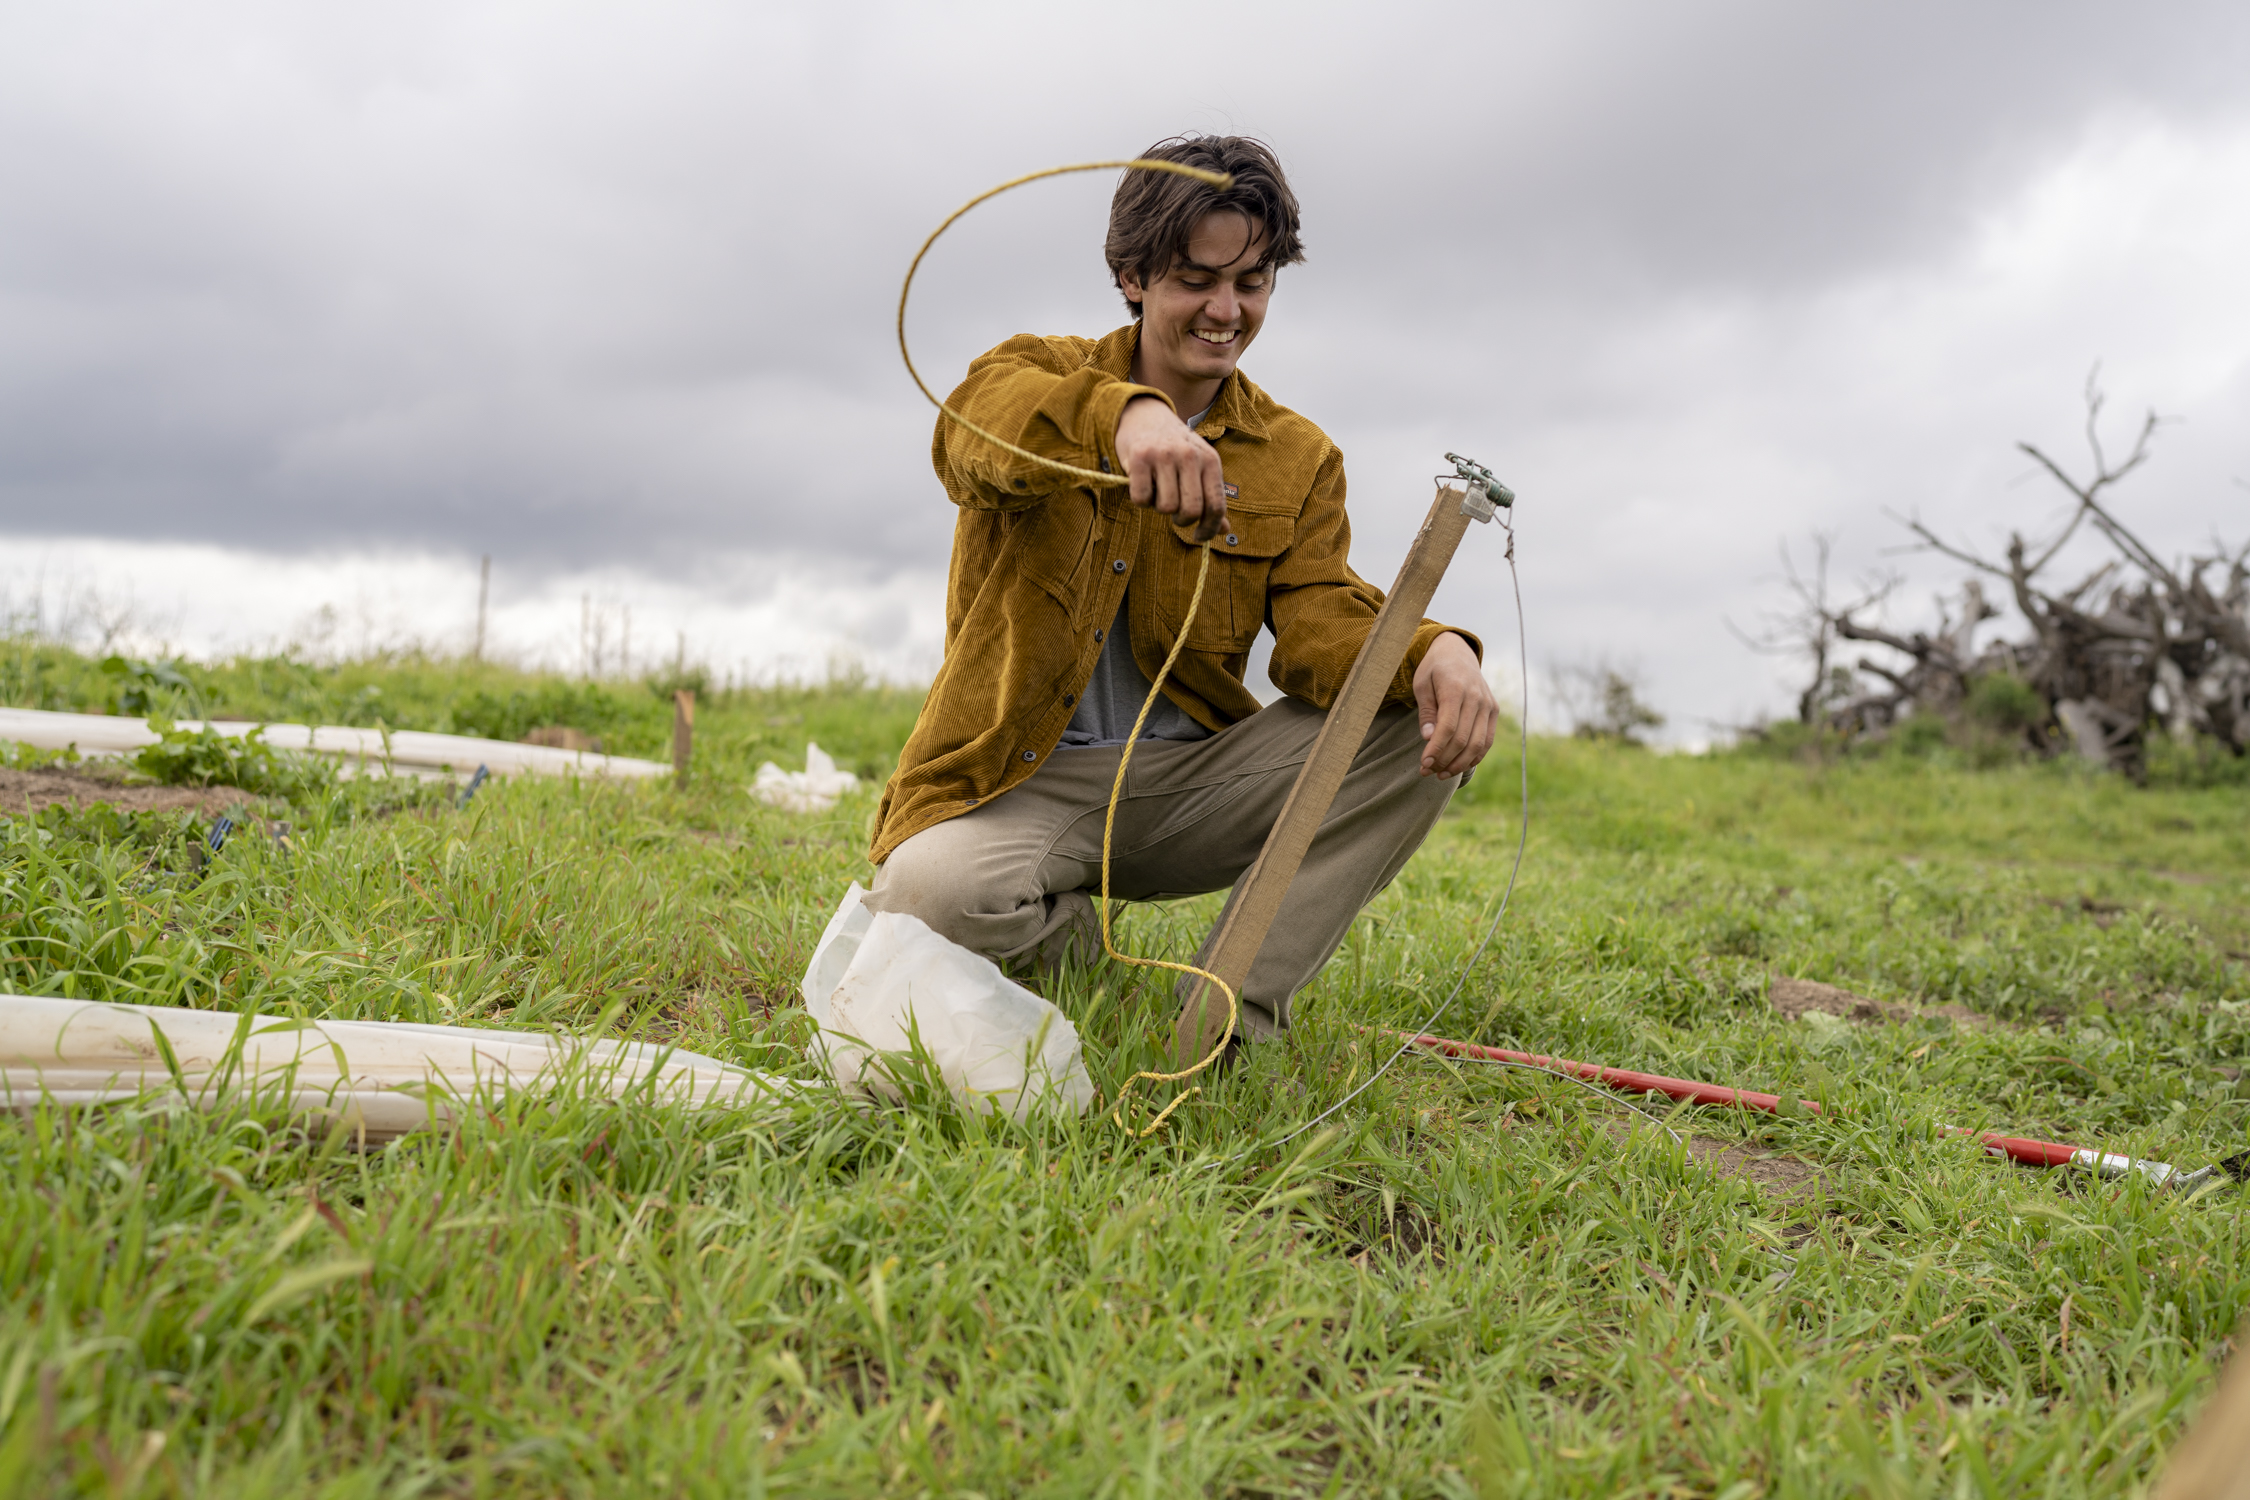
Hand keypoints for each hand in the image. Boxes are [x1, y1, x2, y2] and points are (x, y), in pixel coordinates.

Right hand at [1115, 395, 1227, 541]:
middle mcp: (1190, 456)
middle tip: (1175, 513)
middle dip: (1182, 521)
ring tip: (1158, 492)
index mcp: (1211, 460)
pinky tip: (1143, 485)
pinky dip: (1140, 500)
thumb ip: (1211, 496)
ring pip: (1166, 507)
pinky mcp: (1140, 457)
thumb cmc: (1175, 448)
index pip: (1216, 506)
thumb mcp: (1199, 467)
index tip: (1200, 537)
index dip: (1209, 528)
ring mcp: (1164, 455)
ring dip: (1159, 508)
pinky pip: (1141, 499)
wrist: (1145, 415)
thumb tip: (1224, 530)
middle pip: (1191, 510)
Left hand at [1412, 632, 1497, 777]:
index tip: (1423, 764)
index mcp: (1456, 688)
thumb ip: (1426, 711)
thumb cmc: (1434, 670)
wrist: (1457, 653)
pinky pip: (1487, 741)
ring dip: (1459, 764)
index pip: (1448, 727)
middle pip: (1463, 739)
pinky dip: (1474, 757)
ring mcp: (1488, 705)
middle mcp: (1477, 697)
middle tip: (1426, 771)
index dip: (1436, 750)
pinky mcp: (1493, 710)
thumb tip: (1429, 738)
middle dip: (1444, 760)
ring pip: (1477, 744)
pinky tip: (1458, 766)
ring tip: (1440, 774)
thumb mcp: (1421, 684)